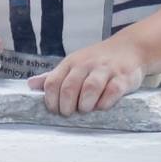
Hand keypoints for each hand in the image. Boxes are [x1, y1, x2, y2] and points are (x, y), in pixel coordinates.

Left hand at [30, 36, 145, 114]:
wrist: (130, 48)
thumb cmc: (97, 60)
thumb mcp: (73, 63)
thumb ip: (54, 76)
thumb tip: (30, 85)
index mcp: (71, 63)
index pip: (53, 81)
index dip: (50, 99)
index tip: (54, 110)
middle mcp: (86, 65)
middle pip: (69, 86)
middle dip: (65, 104)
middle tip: (68, 114)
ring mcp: (105, 70)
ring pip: (90, 87)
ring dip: (84, 103)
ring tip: (84, 110)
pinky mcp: (123, 77)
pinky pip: (112, 91)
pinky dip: (104, 102)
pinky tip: (101, 107)